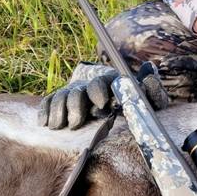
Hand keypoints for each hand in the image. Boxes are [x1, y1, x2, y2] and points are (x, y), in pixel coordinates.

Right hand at [37, 61, 169, 128]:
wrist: (118, 111)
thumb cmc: (135, 105)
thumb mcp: (148, 99)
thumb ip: (151, 89)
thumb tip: (149, 69)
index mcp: (107, 82)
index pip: (98, 82)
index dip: (98, 91)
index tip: (102, 105)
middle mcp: (88, 86)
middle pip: (76, 92)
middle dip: (75, 107)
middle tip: (76, 124)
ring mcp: (73, 93)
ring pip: (60, 97)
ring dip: (58, 112)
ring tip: (59, 126)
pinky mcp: (61, 102)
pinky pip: (48, 102)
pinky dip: (45, 111)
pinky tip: (45, 124)